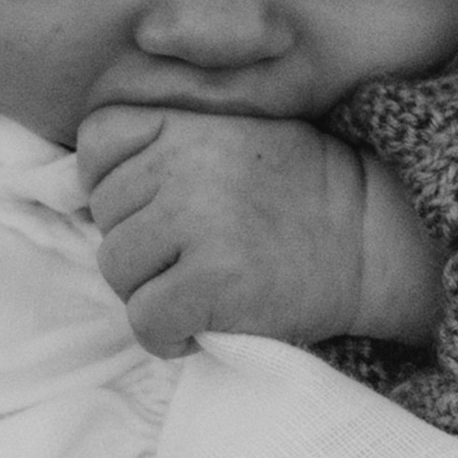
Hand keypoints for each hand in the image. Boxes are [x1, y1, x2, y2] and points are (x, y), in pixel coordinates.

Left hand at [76, 107, 441, 356]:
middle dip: (139, 244)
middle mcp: (186, 164)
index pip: (97, 143)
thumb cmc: (300, 195)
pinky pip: (145, 320)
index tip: (154, 207)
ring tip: (198, 290)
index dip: (113, 182)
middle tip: (190, 256)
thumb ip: (168, 144)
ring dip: (150, 291)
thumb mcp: (234, 136)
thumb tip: (85, 192)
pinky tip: (197, 329)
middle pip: (104, 215)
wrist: (372, 241)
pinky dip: (165, 337)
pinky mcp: (212, 282)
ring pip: (117, 269)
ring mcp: (198, 222)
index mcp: (189, 121)